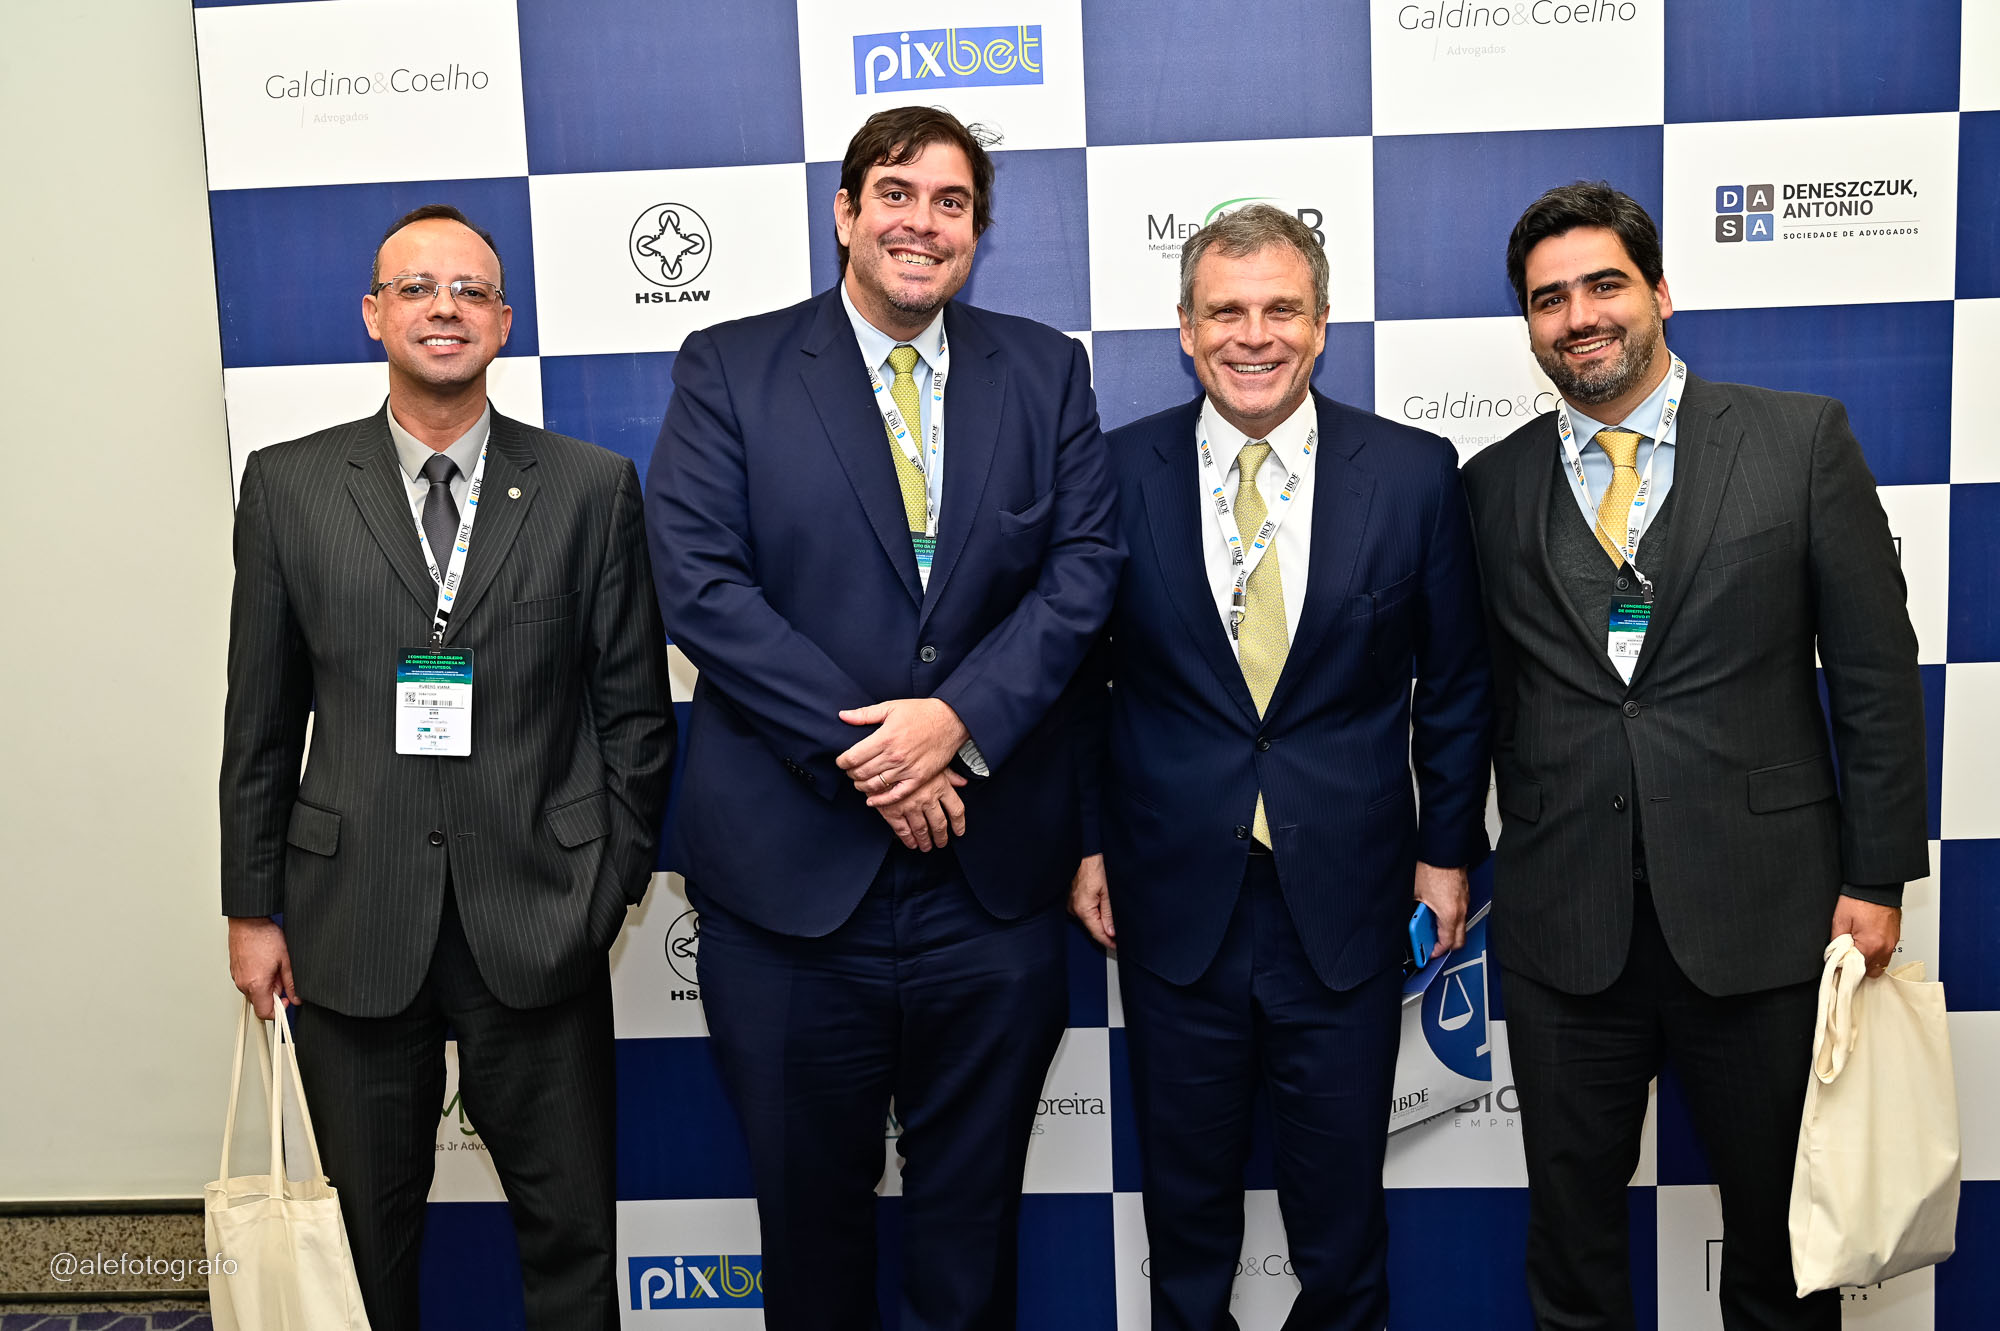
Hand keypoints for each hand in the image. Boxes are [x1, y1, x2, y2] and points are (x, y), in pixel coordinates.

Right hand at [228, 917, 295, 1018]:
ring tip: (273, 966)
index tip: (286, 1001)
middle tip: (281, 976)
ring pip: (254, 991)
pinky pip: (248, 982)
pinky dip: (258, 978)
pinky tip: (264, 963)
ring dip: (266, 984)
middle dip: (274, 993)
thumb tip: (296, 997)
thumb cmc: (264, 936)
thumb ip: (291, 983)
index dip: (278, 1010)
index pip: (265, 1013)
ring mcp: (237, 977)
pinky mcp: (235, 971)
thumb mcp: (286, 961)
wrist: (248, 921)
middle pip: (260, 1002)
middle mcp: (243, 984)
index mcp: (256, 984)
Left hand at [837, 698, 971, 803]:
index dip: (842, 761)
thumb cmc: (920, 712)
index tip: (841, 761)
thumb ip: (865, 714)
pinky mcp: (918, 778)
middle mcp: (894, 756)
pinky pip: (896, 795)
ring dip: (861, 786)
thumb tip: (842, 716)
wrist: (951, 720)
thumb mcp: (891, 707)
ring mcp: (907, 769)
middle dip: (850, 774)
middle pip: (860, 773)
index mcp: (884, 738)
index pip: (852, 757)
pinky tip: (871, 800)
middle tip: (849, 771)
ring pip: (874, 785)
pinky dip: (881, 800)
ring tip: (859, 781)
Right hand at [874, 768, 968, 851]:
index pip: (956, 810)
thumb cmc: (908, 758)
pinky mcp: (893, 811)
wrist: (880, 759)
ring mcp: (910, 806)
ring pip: (922, 830)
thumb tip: (962, 782)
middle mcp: (927, 798)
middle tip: (941, 843)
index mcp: (940, 786)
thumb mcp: (932, 762)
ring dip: (925, 841)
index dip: (959, 824)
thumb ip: (949, 774)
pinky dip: (908, 839)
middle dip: (941, 837)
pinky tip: (911, 843)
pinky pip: (903, 830)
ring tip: (926, 846)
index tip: (959, 831)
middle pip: (940, 824)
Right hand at [1069, 854, 1114, 950]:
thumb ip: (1109, 913)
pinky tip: (1103, 911)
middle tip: (1120, 936)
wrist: (1084, 851)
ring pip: (1089, 919)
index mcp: (1083, 909)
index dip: (1109, 942)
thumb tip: (1111, 932)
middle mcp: (1074, 909)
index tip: (1118, 947)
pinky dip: (1094, 913)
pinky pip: (1085, 911)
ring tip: (1114, 924)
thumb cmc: (1094, 866)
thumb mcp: (1108, 891)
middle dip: (1106, 932)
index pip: (1097, 933)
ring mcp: (1071, 903)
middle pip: (1093, 927)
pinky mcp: (1072, 898)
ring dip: (1100, 922)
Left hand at [1413, 862, 1468, 958]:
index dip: (1436, 951)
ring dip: (1448, 929)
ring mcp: (1465, 901)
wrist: (1443, 849)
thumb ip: (1413, 911)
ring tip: (1431, 925)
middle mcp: (1461, 910)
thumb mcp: (1414, 893)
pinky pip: (1461, 912)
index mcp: (1449, 914)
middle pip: (1459, 940)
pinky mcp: (1464, 893)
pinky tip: (1437, 910)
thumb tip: (1408, 920)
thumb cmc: (1431, 867)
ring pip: (1461, 925)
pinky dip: (1450, 916)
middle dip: (1445, 945)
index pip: (1447, 943)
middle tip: (1431, 945)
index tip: (1428, 953)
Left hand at [1832, 895, 1900, 975]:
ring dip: (1869, 960)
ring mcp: (1892, 942)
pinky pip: (1886, 952)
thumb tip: (1833, 956)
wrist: (1876, 885)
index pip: (1858, 970)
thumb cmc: (1859, 899)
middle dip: (1858, 967)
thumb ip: (1836, 942)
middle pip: (1871, 971)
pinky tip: (1866, 941)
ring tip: (1856, 948)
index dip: (1846, 968)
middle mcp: (1885, 947)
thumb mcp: (1840, 920)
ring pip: (1880, 963)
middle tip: (1847, 957)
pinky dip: (1876, 951)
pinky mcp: (1895, 937)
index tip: (1839, 965)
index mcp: (1871, 945)